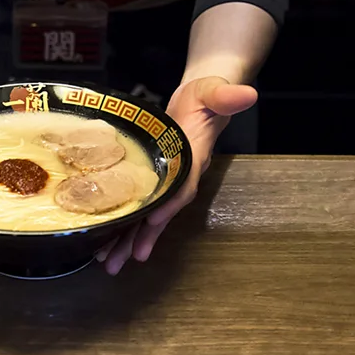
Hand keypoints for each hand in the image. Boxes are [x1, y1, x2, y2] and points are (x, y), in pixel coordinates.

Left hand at [98, 76, 257, 274]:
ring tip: (109, 263)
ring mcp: (167, 183)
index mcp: (192, 159)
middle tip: (119, 262)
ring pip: (147, 218)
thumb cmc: (206, 97)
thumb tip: (246, 94)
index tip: (153, 221)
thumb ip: (225, 95)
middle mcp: (180, 178)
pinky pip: (139, 208)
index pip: (182, 185)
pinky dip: (125, 226)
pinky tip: (108, 243)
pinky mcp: (155, 182)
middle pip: (160, 214)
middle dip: (140, 238)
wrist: (201, 101)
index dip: (169, 204)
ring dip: (127, 241)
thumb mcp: (214, 92)